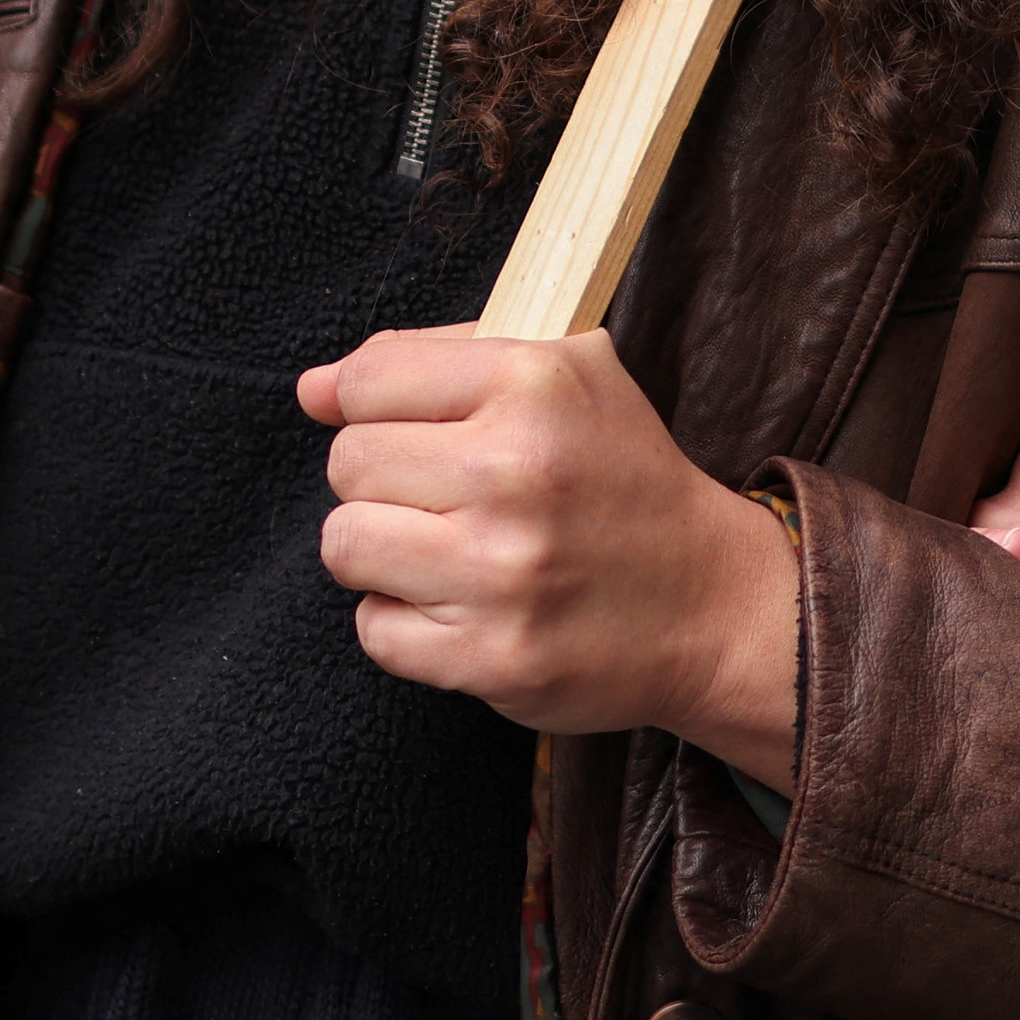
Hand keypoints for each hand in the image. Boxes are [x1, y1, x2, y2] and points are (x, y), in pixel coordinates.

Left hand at [302, 327, 800, 785]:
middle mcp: (515, 471)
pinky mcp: (492, 657)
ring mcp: (502, 572)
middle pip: (348, 464)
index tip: (409, 430)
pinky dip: (404, 623)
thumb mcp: (561, 376)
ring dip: (383, 552)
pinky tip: (460, 606)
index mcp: (532, 383)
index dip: (371, 407)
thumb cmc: (621, 479)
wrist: (709, 602)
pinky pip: (374, 631)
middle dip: (384, 481)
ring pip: (344, 545)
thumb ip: (430, 362)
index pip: (365, 380)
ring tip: (444, 550)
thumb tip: (310, 391)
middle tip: (446, 497)